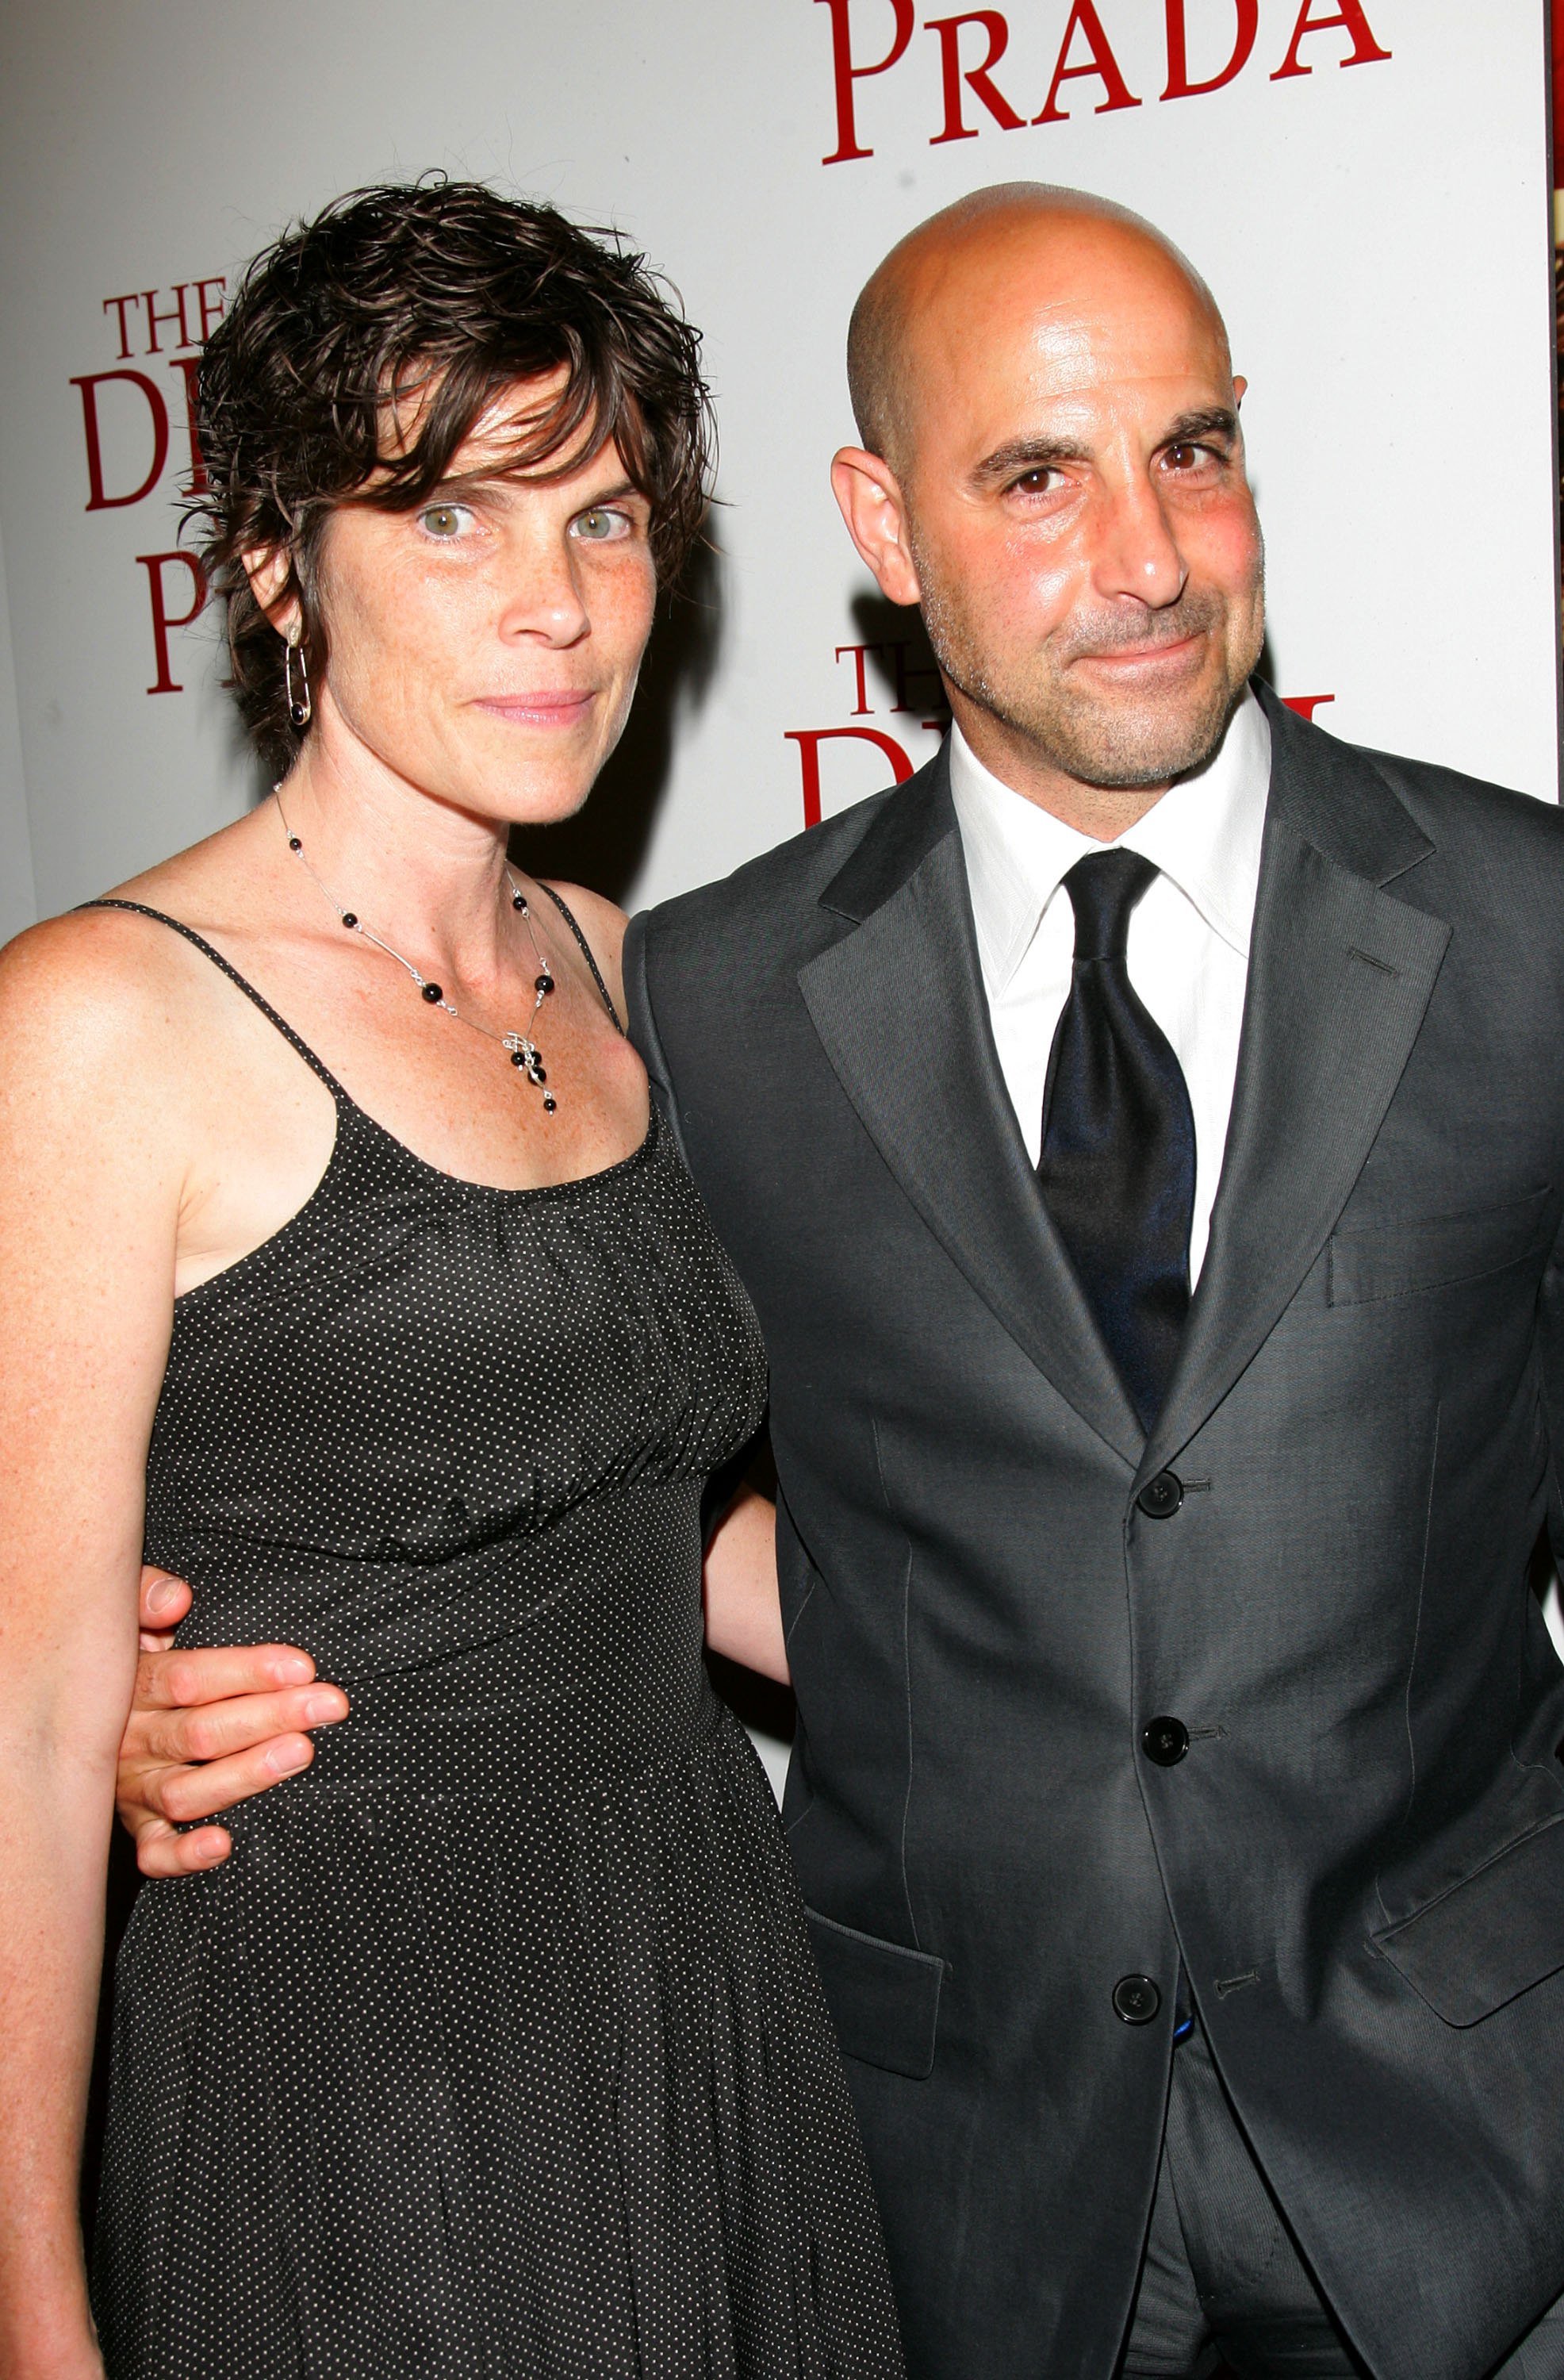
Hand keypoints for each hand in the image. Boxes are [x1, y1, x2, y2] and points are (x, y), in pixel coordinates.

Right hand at [118, 1567, 348, 1877]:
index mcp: (131, 1684)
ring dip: (244, 1775)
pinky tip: (222, 1844)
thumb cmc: (121, 1651)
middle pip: (199, 1732)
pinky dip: (183, 1854)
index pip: (189, 1678)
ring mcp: (130, 1787)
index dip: (247, 1671)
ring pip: (185, 1791)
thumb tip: (177, 1600)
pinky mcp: (134, 1826)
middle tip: (328, 1705)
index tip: (302, 1667)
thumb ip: (145, 1595)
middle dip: (270, 1717)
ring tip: (300, 1754)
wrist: (66, 1710)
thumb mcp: (123, 1611)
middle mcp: (128, 1739)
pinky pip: (152, 1852)